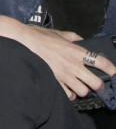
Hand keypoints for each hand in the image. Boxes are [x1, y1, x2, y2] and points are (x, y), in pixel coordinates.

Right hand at [0, 16, 115, 98]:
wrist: (22, 41)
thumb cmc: (38, 36)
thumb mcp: (58, 32)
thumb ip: (72, 37)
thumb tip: (81, 39)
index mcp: (75, 51)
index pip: (101, 62)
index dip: (111, 69)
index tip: (113, 72)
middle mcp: (72, 64)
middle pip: (96, 83)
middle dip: (97, 84)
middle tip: (93, 81)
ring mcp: (63, 75)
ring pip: (83, 92)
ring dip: (83, 89)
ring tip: (79, 85)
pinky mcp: (54, 81)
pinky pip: (69, 95)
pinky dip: (70, 94)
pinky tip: (67, 88)